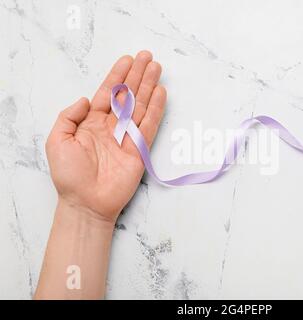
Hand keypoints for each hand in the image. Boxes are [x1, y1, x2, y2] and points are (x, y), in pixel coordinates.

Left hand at [45, 51, 165, 222]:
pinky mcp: (139, 149)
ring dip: (149, 86)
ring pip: (140, 105)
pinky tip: (160, 93)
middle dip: (137, 75)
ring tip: (157, 68)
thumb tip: (87, 99)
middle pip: (127, 95)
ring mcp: (127, 136)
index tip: (128, 59)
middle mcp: (111, 126)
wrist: (86, 202)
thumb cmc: (69, 175)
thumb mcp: (57, 140)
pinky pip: (150, 125)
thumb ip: (69, 116)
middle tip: (148, 57)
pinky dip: (156, 109)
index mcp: (92, 122)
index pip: (108, 93)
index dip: (118, 75)